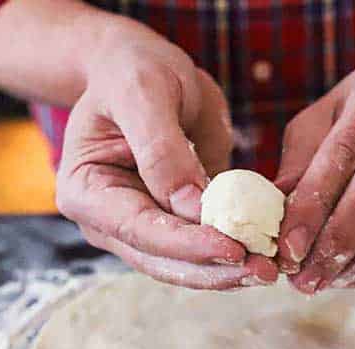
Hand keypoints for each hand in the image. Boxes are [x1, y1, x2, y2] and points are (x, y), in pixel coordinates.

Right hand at [56, 33, 277, 289]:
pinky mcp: (168, 231)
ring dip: (226, 272)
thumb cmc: (134, 70)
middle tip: (263, 270)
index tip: (232, 248)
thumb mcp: (145, 91)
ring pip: (183, 267)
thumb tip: (191, 209)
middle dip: (213, 269)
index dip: (186, 244)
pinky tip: (262, 254)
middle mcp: (105, 223)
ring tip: (269, 268)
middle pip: (161, 260)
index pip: (139, 228)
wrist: (139, 69)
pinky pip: (199, 253)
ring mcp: (137, 232)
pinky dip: (231, 256)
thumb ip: (162, 149)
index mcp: (85, 191)